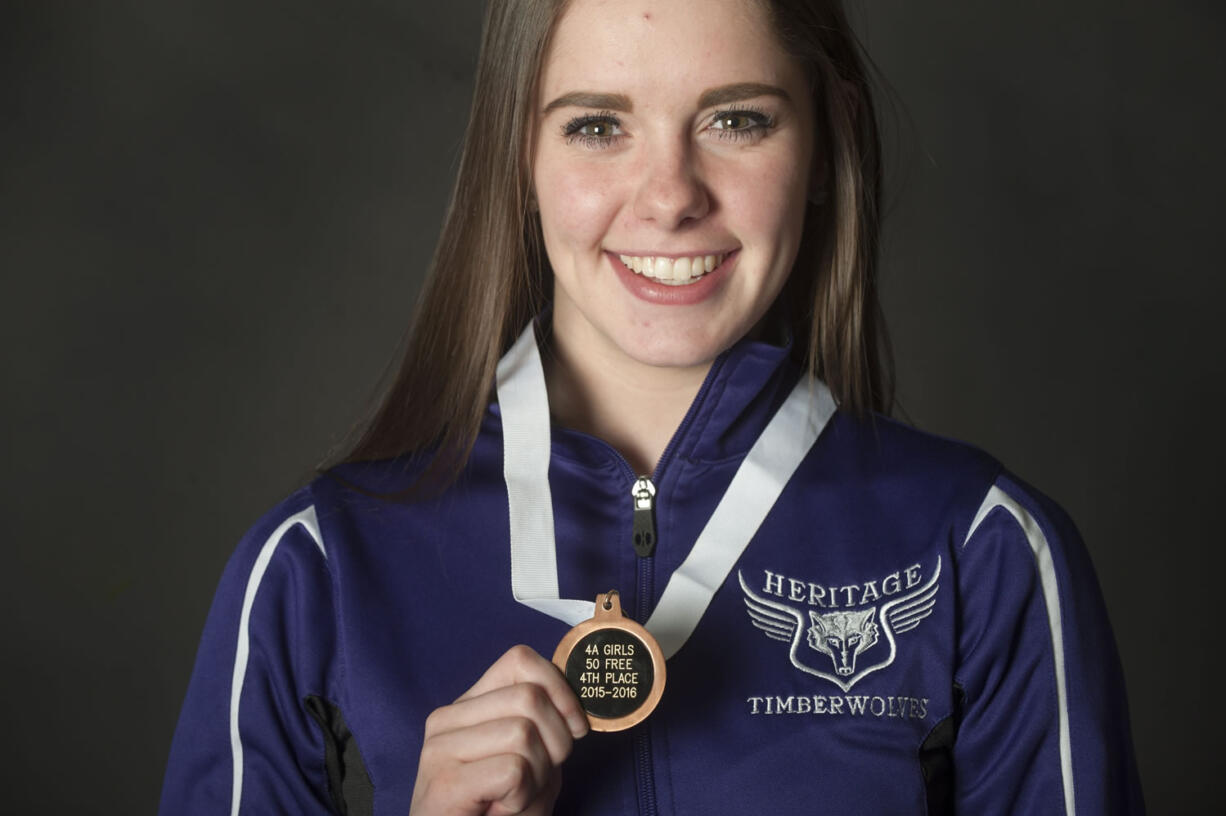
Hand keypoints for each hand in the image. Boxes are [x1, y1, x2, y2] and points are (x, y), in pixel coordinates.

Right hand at [410, 645, 588, 814]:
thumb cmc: (498, 813)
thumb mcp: (531, 761)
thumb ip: (546, 726)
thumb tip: (576, 707)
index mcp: (468, 706)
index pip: (520, 660)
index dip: (560, 688)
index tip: (576, 727)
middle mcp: (447, 719)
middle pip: (530, 697)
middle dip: (556, 742)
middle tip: (536, 778)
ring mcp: (440, 748)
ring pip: (524, 733)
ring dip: (537, 776)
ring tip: (513, 798)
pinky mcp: (445, 782)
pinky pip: (513, 770)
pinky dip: (522, 797)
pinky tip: (501, 809)